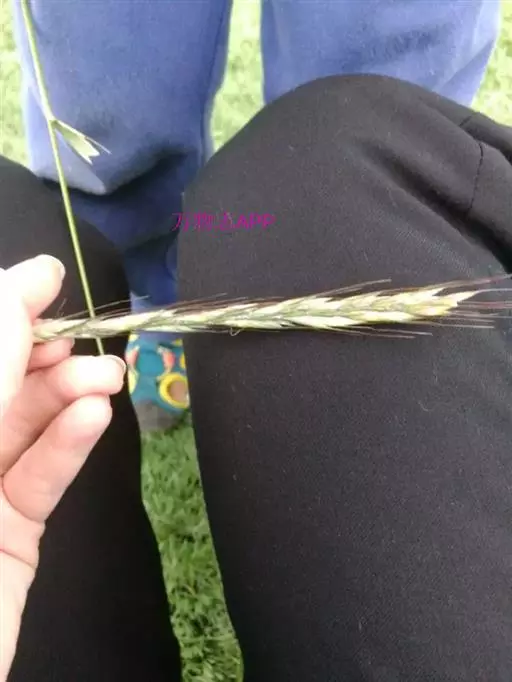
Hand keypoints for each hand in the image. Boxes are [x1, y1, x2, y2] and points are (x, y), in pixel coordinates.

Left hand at [0, 256, 124, 680]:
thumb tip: (26, 278)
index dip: (4, 309)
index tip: (50, 280)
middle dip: (44, 358)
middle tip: (93, 344)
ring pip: (23, 429)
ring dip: (68, 399)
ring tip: (107, 381)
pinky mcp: (10, 535)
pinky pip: (40, 478)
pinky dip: (71, 445)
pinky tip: (95, 418)